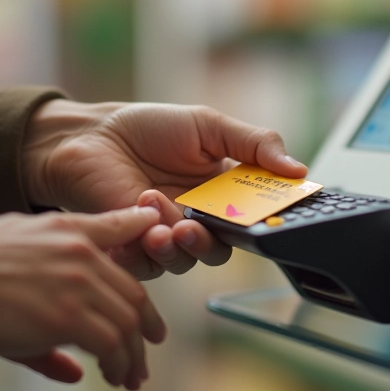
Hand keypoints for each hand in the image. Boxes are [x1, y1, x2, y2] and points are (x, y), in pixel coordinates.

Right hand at [0, 207, 166, 389]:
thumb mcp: (8, 275)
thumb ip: (50, 293)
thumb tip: (75, 371)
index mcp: (64, 229)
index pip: (118, 230)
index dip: (142, 241)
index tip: (154, 247)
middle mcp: (79, 250)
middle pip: (131, 291)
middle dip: (143, 324)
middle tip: (147, 347)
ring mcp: (78, 282)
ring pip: (127, 321)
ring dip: (133, 353)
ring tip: (131, 375)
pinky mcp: (70, 315)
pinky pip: (112, 343)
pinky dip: (119, 363)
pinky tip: (114, 375)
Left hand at [21, 101, 306, 278]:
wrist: (91, 135)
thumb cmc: (148, 128)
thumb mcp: (209, 125)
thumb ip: (256, 144)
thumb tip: (299, 170)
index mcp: (225, 193)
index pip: (254, 220)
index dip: (261, 224)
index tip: (258, 218)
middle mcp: (200, 220)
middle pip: (221, 250)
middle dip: (208, 243)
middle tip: (191, 227)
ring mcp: (167, 237)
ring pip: (186, 262)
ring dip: (174, 244)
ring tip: (154, 212)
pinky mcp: (135, 249)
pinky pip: (148, 266)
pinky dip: (142, 248)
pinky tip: (134, 219)